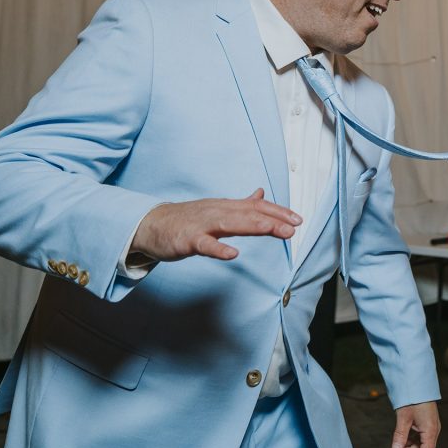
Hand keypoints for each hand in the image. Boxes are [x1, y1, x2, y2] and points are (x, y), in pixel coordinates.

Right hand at [131, 189, 301, 261]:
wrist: (150, 225)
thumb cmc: (186, 219)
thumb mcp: (217, 209)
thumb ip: (241, 204)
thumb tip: (261, 193)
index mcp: (226, 206)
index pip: (256, 205)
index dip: (277, 212)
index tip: (297, 220)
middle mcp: (217, 211)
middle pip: (248, 213)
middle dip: (272, 219)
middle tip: (293, 227)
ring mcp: (201, 225)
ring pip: (230, 224)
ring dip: (252, 226)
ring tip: (271, 230)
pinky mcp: (186, 239)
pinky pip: (204, 244)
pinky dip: (218, 249)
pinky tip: (233, 254)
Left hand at [391, 401, 439, 447]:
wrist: (417, 383)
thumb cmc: (413, 399)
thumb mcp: (404, 417)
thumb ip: (400, 435)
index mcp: (430, 431)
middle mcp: (433, 431)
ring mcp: (430, 428)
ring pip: (420, 445)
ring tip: (398, 446)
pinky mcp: (426, 424)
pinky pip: (419, 438)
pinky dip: (410, 441)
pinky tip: (402, 439)